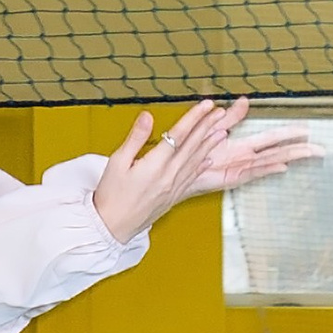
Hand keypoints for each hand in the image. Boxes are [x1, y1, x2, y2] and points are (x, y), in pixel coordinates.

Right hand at [91, 100, 257, 241]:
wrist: (113, 226)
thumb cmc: (111, 196)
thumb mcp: (117, 162)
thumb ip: (135, 137)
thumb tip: (147, 116)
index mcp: (155, 164)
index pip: (179, 135)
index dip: (194, 117)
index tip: (205, 105)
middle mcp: (169, 175)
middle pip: (192, 145)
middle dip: (207, 126)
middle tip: (219, 113)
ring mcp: (173, 186)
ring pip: (196, 160)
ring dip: (210, 145)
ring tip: (222, 132)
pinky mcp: (173, 196)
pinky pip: (192, 177)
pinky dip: (202, 165)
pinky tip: (208, 159)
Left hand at [187, 125, 321, 195]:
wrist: (178, 167)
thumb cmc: (193, 152)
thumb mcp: (214, 128)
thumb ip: (231, 117)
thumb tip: (245, 101)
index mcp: (244, 146)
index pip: (273, 137)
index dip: (289, 133)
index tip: (307, 130)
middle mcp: (246, 157)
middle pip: (279, 150)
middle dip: (299, 148)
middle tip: (320, 148)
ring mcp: (242, 168)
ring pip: (272, 161)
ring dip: (291, 157)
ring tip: (310, 154)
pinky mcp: (233, 177)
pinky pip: (254, 171)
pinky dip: (268, 169)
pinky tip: (282, 166)